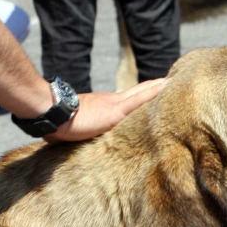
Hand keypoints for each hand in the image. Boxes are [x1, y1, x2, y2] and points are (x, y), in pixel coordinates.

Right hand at [46, 78, 167, 142]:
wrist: (52, 114)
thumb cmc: (59, 125)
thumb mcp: (80, 129)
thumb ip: (90, 133)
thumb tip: (89, 143)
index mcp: (106, 107)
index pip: (129, 99)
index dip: (143, 94)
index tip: (157, 90)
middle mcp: (113, 102)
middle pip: (139, 92)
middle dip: (154, 88)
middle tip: (171, 82)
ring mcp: (115, 105)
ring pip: (142, 93)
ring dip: (158, 88)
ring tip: (174, 83)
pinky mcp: (115, 111)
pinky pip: (139, 99)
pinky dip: (153, 93)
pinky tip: (166, 86)